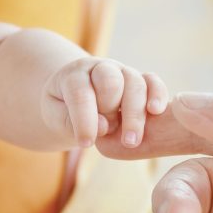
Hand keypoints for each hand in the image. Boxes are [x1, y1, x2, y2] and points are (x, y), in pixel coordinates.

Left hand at [42, 57, 167, 147]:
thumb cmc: (63, 110)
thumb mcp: (56, 117)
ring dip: (135, 114)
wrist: (73, 98)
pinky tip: (155, 111)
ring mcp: (122, 72)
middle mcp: (100, 68)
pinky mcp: (140, 80)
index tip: (86, 143)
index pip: (80, 94)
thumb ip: (72, 122)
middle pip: (111, 82)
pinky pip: (152, 81)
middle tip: (106, 135)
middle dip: (111, 110)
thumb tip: (104, 126)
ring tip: (131, 141)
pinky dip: (157, 94)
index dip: (84, 120)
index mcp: (74, 76)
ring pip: (134, 83)